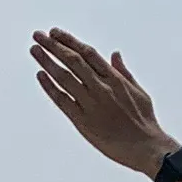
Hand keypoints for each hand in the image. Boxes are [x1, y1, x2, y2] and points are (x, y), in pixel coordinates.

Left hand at [33, 28, 179, 172]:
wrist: (146, 148)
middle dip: (53, 46)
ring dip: (47, 62)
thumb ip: (124, 72)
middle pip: (72, 60)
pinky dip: (50, 87)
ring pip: (64, 77)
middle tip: (38, 35)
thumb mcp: (138, 92)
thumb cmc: (145, 122)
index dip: (69, 41)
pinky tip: (40, 75)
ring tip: (34, 50)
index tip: (55, 33)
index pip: (88, 53)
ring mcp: (91, 104)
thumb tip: (114, 54)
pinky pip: (62, 100)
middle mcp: (101, 88)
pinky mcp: (83, 121)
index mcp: (115, 79)